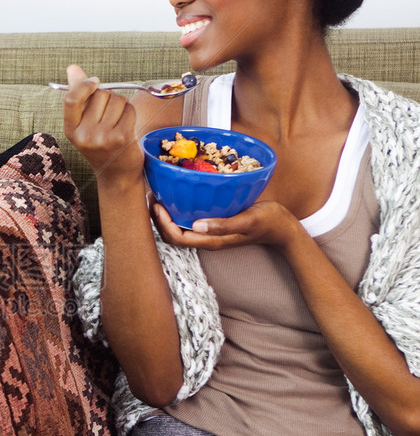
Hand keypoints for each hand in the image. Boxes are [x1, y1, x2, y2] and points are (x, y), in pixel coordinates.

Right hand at [62, 64, 143, 183]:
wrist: (117, 174)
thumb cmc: (100, 143)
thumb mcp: (84, 123)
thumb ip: (78, 95)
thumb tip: (72, 68)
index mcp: (71, 130)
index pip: (72, 99)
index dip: (84, 85)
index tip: (95, 82)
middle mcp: (84, 135)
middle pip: (100, 95)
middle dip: (108, 97)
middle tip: (109, 114)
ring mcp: (103, 138)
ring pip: (117, 100)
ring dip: (121, 105)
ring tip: (118, 120)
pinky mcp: (121, 138)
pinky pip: (129, 109)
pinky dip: (130, 112)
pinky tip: (127, 125)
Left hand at [151, 197, 301, 251]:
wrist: (282, 227)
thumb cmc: (267, 222)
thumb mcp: (248, 221)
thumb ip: (223, 226)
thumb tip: (197, 226)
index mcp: (211, 241)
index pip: (177, 238)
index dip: (162, 223)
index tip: (157, 204)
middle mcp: (207, 238)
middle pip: (172, 234)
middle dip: (158, 219)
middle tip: (152, 197)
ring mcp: (210, 232)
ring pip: (179, 227)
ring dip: (166, 214)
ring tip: (160, 194)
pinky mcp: (214, 223)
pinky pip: (189, 219)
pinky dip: (179, 209)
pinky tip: (179, 194)